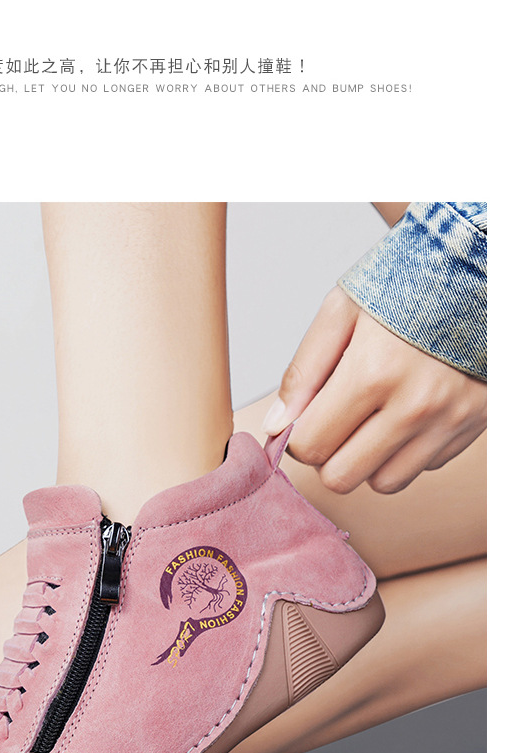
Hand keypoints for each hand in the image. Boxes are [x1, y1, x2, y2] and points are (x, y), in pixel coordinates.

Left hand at [261, 287, 486, 493]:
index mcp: (374, 371)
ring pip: (384, 483)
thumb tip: (276, 426)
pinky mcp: (474, 425)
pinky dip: (407, 449)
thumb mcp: (342, 310)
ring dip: (368, 459)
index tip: (307, 415)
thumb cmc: (406, 282)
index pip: (311, 446)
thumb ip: (303, 371)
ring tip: (374, 416)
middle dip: (329, 453)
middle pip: (342, 476)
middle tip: (336, 419)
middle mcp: (414, 404)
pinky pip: (423, 467)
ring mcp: (449, 419)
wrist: (478, 266)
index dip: (299, 436)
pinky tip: (408, 410)